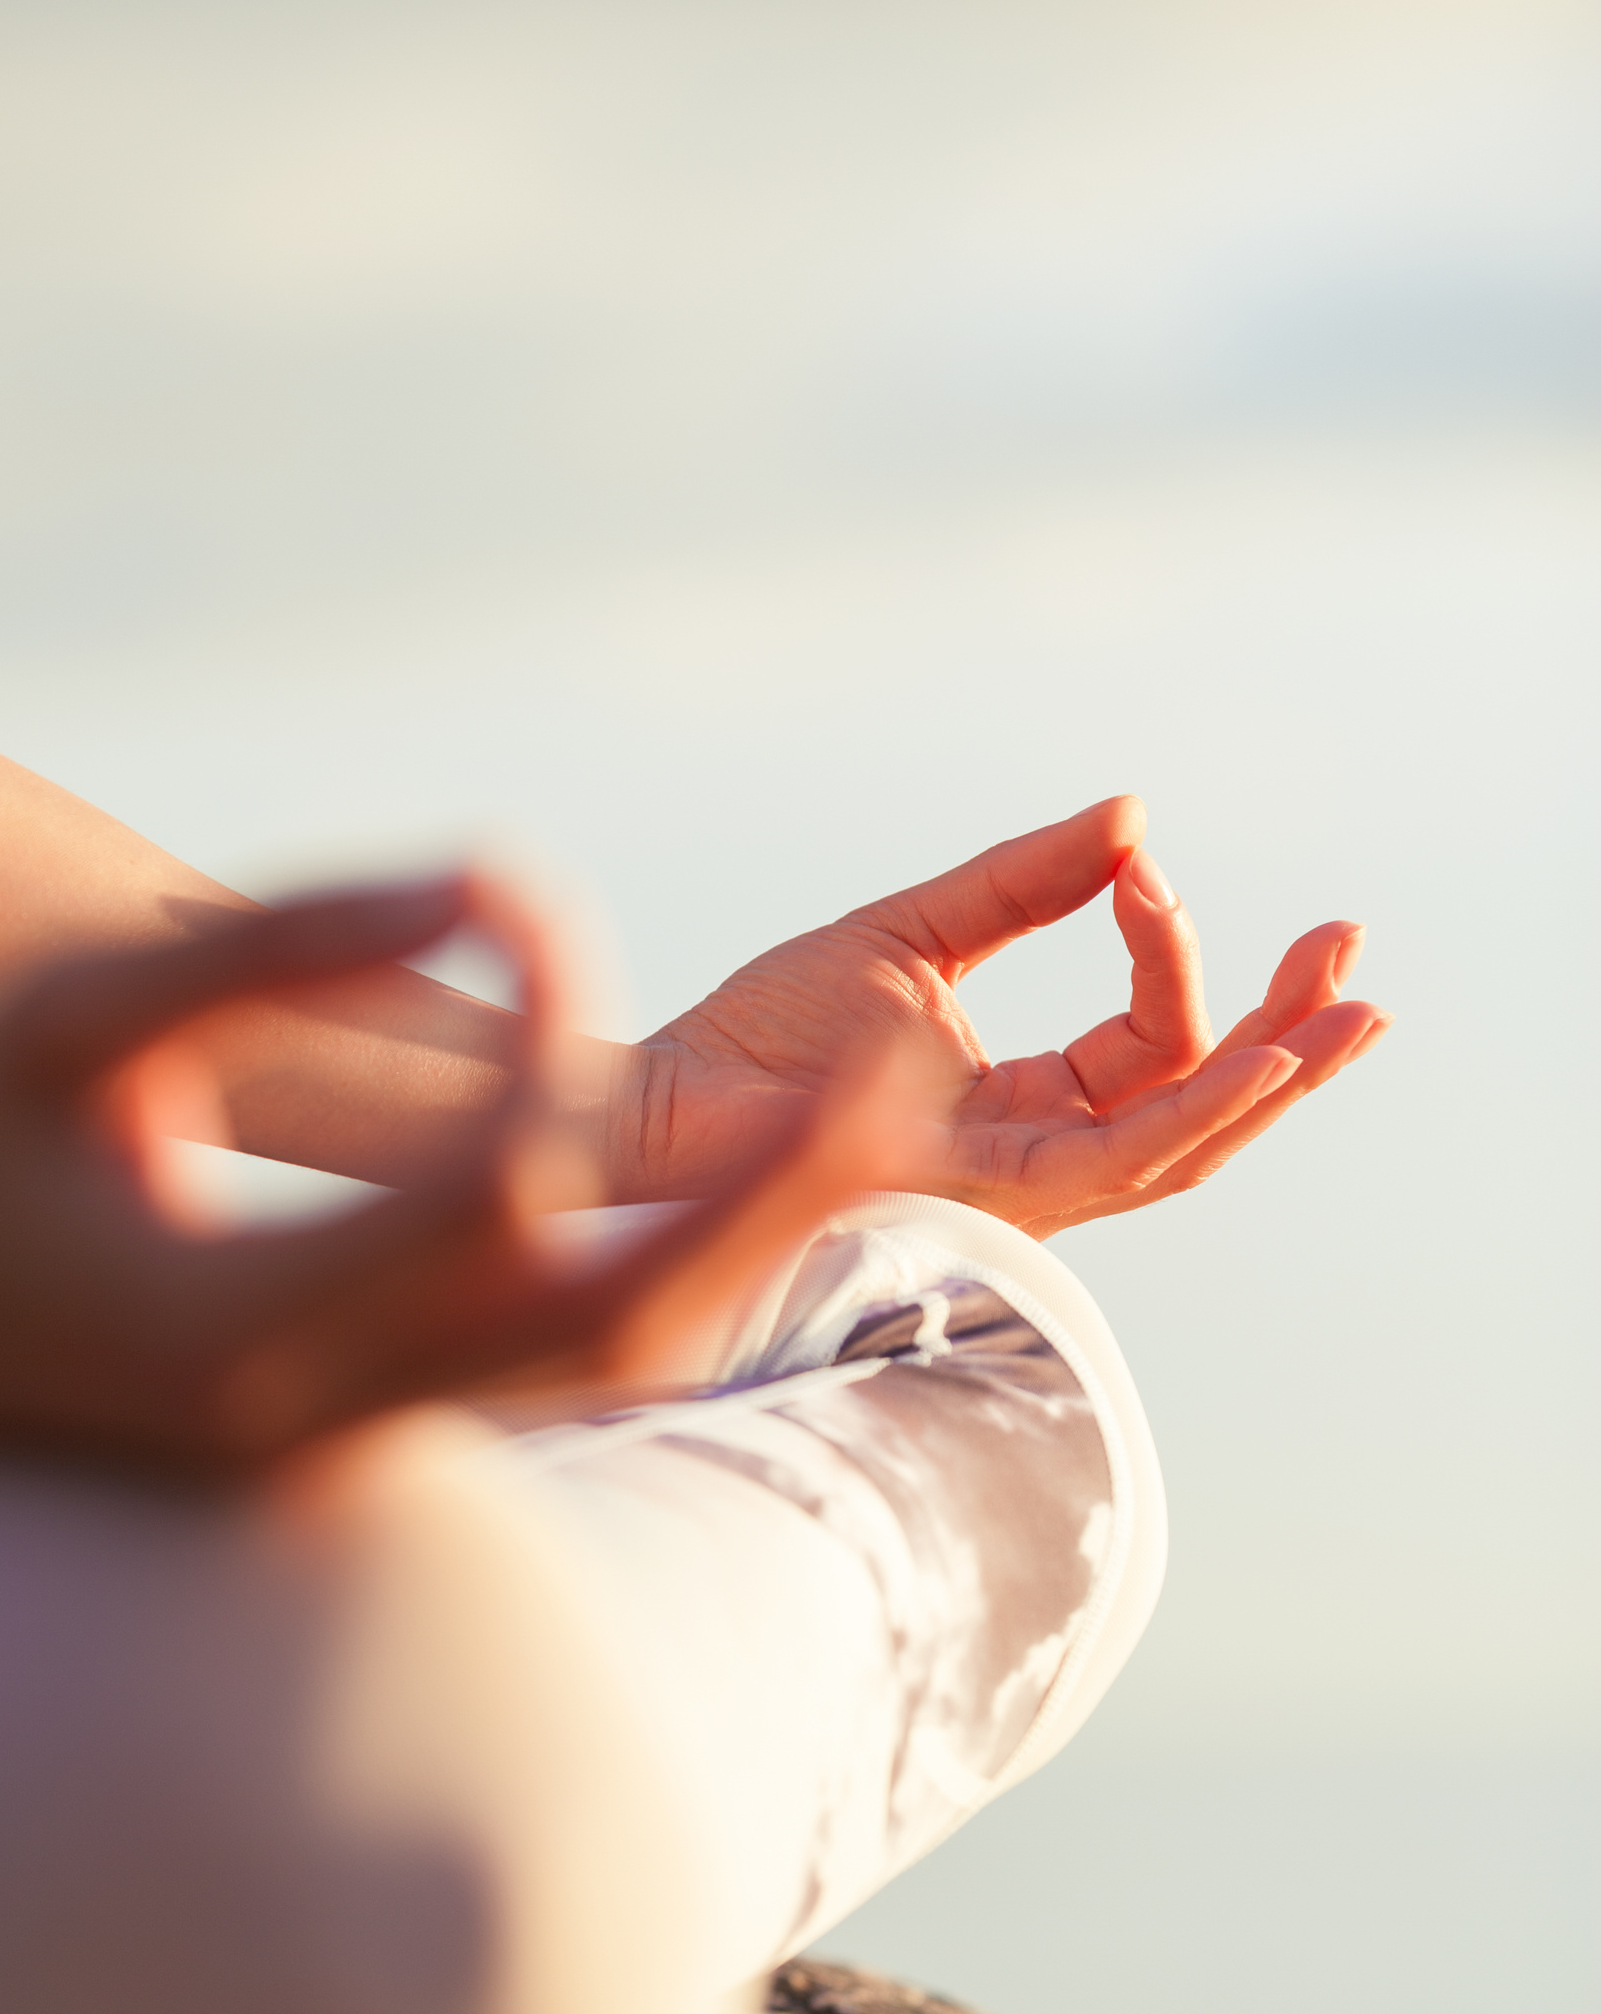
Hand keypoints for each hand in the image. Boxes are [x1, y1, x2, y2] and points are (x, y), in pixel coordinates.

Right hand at [0, 876, 912, 1470]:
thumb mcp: (67, 1016)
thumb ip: (276, 944)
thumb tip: (496, 877)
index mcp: (222, 1330)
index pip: (475, 1204)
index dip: (543, 1049)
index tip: (546, 921)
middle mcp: (310, 1424)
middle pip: (609, 1324)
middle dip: (775, 1197)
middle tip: (911, 1065)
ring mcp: (348, 1459)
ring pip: (610, 1369)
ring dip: (754, 1245)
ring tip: (882, 1119)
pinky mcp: (370, 1448)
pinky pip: (562, 1376)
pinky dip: (672, 1279)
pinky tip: (756, 1186)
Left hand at [613, 794, 1389, 1234]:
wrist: (660, 1096)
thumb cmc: (760, 1033)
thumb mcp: (916, 934)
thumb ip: (1025, 885)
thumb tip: (1133, 819)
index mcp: (1025, 1106)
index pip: (1144, 1045)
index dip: (1172, 960)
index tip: (1150, 871)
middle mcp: (1036, 1162)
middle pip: (1196, 1113)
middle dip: (1286, 1039)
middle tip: (1354, 958)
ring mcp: (1014, 1191)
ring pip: (1179, 1147)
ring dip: (1269, 1079)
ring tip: (1346, 1013)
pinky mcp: (981, 1193)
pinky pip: (1114, 1161)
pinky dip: (1193, 1108)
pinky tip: (1256, 1058)